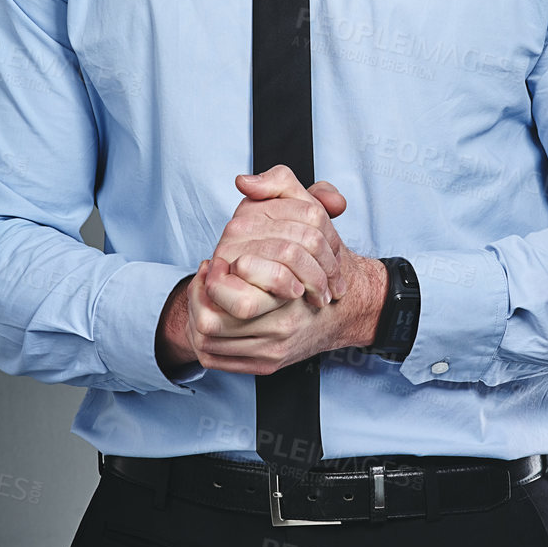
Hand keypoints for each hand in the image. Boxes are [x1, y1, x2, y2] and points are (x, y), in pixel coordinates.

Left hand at [153, 164, 386, 376]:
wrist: (351, 305)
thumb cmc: (325, 260)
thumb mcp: (309, 212)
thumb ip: (280, 185)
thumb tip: (245, 182)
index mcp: (288, 292)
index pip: (234, 300)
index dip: (210, 280)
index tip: (210, 263)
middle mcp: (282, 327)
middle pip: (214, 325)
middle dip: (196, 300)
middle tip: (200, 278)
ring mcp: (274, 348)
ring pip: (213, 344)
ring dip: (197, 318)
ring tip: (202, 294)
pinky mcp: (268, 364)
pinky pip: (222, 360)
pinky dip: (208, 341)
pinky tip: (212, 315)